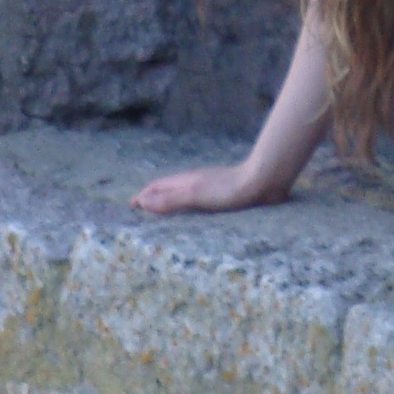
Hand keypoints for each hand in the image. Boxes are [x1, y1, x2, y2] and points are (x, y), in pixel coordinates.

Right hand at [130, 163, 284, 215]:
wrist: (262, 182)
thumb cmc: (228, 190)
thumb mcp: (195, 195)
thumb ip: (169, 199)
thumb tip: (142, 202)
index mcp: (185, 180)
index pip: (157, 187)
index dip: (143, 196)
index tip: (131, 206)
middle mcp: (194, 181)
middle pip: (167, 187)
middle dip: (152, 196)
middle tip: (142, 208)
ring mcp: (208, 186)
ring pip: (182, 192)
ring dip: (169, 199)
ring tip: (163, 210)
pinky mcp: (222, 194)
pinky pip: (196, 199)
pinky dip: (186, 205)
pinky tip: (194, 213)